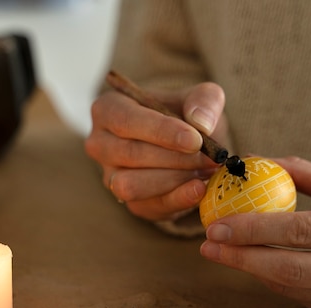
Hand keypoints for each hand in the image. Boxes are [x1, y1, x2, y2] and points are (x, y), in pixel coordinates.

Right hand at [85, 82, 227, 220]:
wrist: (188, 145)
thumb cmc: (185, 116)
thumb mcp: (199, 97)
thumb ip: (204, 100)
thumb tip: (201, 123)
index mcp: (108, 109)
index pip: (126, 120)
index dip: (161, 131)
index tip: (195, 140)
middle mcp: (100, 144)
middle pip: (130, 154)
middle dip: (175, 158)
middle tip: (210, 158)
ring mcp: (110, 177)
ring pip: (132, 185)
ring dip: (174, 180)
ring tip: (204, 170)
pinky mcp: (130, 203)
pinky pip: (149, 206)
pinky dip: (178, 199)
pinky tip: (199, 188)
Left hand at [200, 156, 310, 307]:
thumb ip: (310, 175)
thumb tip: (260, 160)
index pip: (300, 230)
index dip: (253, 229)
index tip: (217, 225)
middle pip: (290, 268)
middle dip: (241, 257)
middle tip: (208, 244)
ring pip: (290, 288)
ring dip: (250, 270)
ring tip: (221, 253)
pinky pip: (299, 299)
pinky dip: (271, 280)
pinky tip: (253, 264)